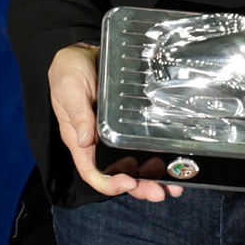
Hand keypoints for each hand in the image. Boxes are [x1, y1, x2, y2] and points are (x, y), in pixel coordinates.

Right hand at [47, 46, 170, 201]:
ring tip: (174, 185)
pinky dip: (158, 158)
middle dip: (140, 187)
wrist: (81, 52)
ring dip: (153, 178)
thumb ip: (78, 115)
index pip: (92, 172)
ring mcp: (113, 137)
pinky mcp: (126, 127)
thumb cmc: (69, 70)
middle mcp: (97, 144)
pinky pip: (141, 148)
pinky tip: (172, 161)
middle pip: (118, 176)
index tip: (129, 183)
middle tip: (162, 192)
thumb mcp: (70, 89)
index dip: (110, 184)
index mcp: (80, 140)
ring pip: (134, 166)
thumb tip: (85, 141)